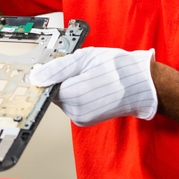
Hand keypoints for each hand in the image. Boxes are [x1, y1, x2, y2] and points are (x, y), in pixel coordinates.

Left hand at [28, 47, 157, 126]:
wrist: (141, 85)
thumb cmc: (118, 68)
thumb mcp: (84, 58)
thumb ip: (56, 69)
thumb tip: (36, 76)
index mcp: (74, 96)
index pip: (46, 86)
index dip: (49, 73)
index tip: (55, 65)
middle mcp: (76, 112)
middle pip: (53, 92)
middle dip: (61, 79)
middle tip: (80, 68)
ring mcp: (81, 118)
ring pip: (62, 98)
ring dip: (69, 86)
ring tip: (88, 76)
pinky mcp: (85, 120)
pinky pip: (71, 104)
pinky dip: (76, 93)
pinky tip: (90, 85)